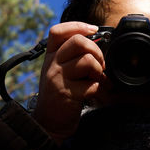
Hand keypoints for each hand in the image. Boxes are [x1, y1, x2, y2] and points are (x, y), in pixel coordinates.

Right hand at [32, 22, 106, 144]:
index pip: (58, 31)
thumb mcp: (60, 70)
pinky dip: (99, 88)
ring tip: (98, 79)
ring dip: (99, 71)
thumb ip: (73, 56)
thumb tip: (98, 41)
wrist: (48, 123)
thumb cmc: (60, 93)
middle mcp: (52, 64)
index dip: (78, 26)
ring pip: (88, 60)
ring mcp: (58, 78)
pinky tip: (95, 92)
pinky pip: (92, 84)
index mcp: (51, 55)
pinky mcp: (66, 94)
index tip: (94, 30)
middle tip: (100, 64)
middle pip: (78, 41)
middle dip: (97, 51)